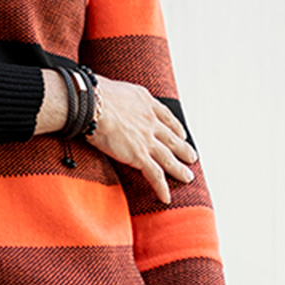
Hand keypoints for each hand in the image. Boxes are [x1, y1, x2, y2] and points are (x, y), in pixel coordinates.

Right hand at [87, 75, 197, 204]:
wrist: (93, 104)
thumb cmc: (94, 94)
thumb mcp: (112, 88)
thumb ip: (117, 97)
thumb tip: (106, 99)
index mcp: (145, 102)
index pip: (166, 117)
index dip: (176, 127)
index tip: (181, 134)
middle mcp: (150, 121)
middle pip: (172, 138)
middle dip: (183, 149)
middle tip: (191, 157)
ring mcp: (147, 139)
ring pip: (168, 158)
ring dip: (179, 169)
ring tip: (187, 177)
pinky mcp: (139, 155)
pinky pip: (155, 174)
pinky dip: (162, 187)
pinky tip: (166, 197)